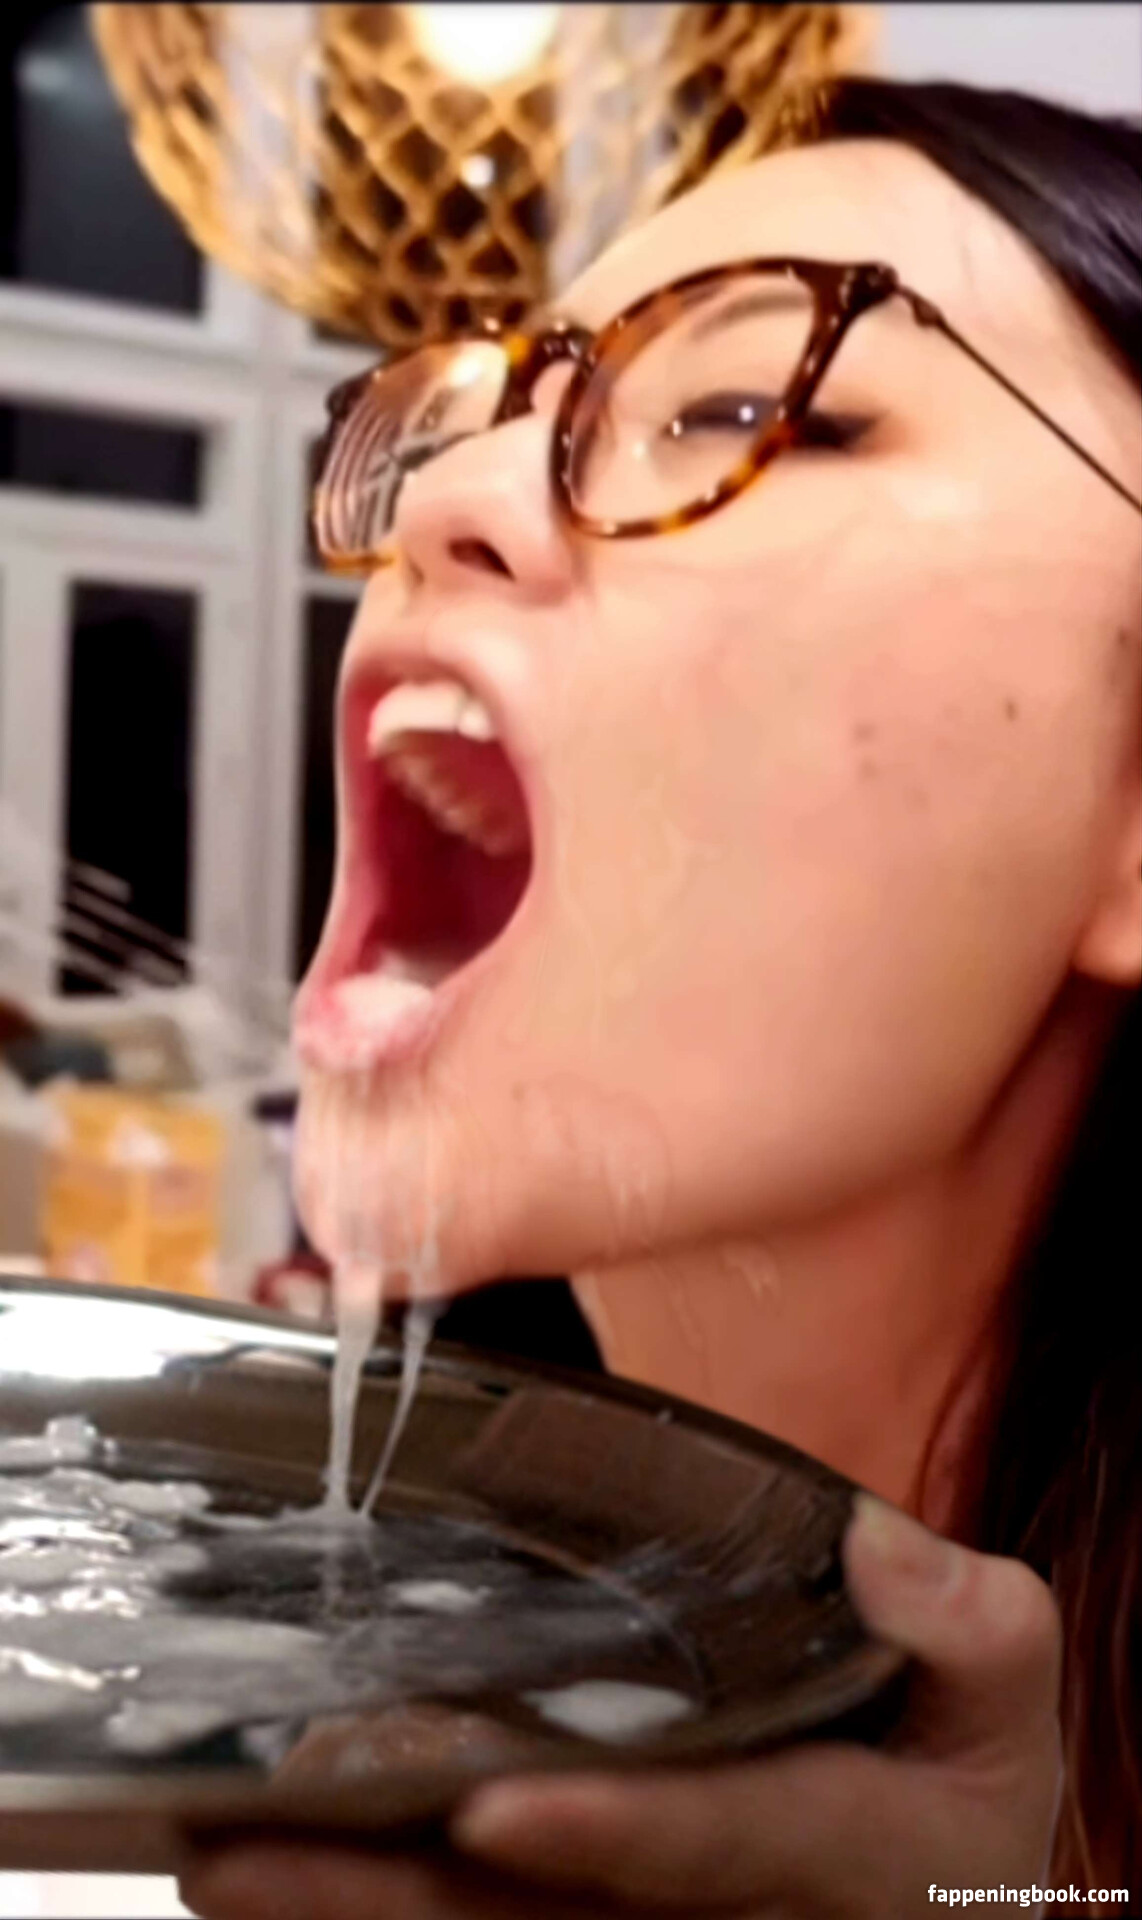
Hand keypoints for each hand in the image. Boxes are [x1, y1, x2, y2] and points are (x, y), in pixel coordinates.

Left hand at [178, 1496, 1062, 1918]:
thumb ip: (969, 1622)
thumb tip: (869, 1540)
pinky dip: (375, 1909)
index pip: (721, 1846)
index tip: (492, 1807)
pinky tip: (267, 1867)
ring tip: (215, 1860)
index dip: (613, 1835)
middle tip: (245, 1850)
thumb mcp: (1001, 1696)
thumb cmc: (952, 1772)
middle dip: (395, 1898)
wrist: (931, 1885)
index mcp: (843, 1859)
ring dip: (348, 1912)